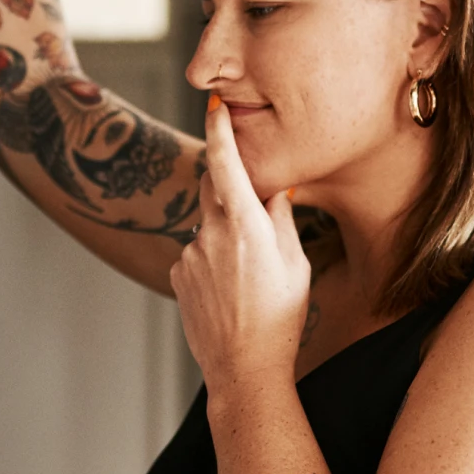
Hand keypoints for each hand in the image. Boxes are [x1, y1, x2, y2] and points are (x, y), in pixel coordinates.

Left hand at [170, 100, 312, 392]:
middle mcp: (212, 234)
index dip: (218, 128)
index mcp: (246, 226)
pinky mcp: (178, 275)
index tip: (214, 104)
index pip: (226, 163)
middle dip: (230, 189)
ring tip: (248, 278)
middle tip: (254, 216)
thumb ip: (280, 218)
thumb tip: (274, 187)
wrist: (243, 369)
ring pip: (208, 226)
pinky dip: (212, 260)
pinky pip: (196, 253)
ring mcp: (190, 255)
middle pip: (213, 188)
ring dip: (225, 235)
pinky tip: (230, 292)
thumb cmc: (281, 318)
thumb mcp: (295, 264)